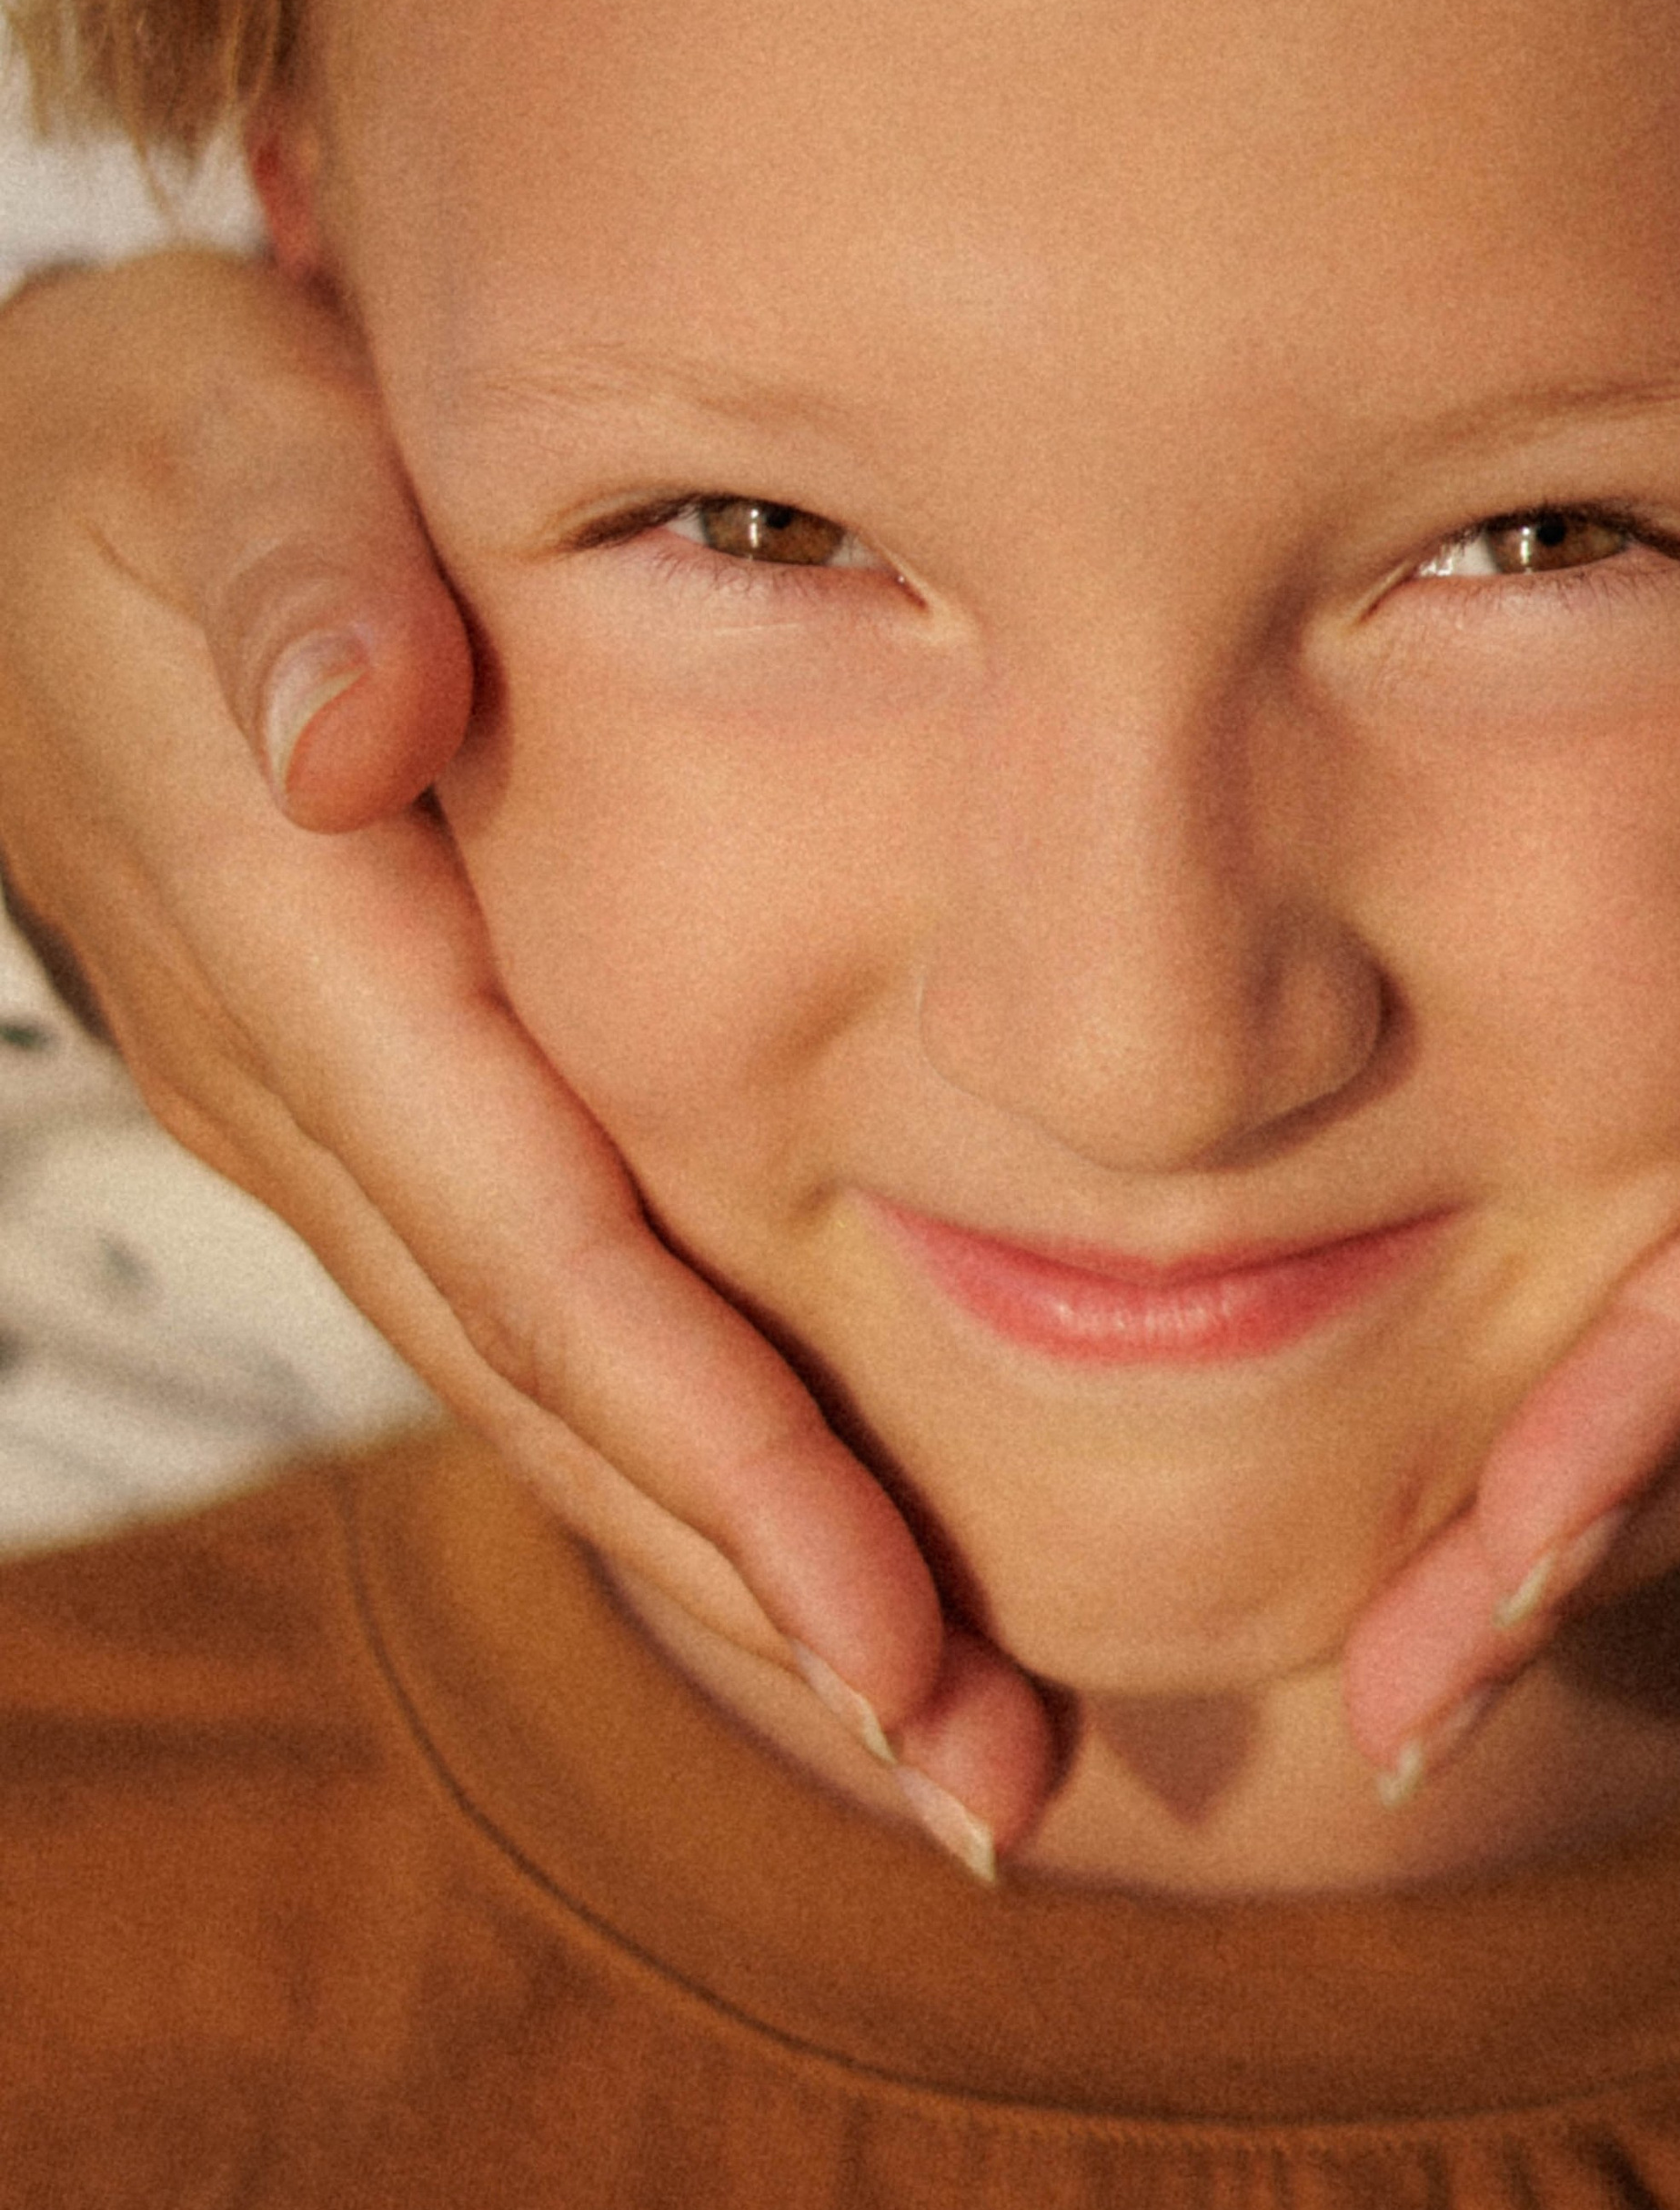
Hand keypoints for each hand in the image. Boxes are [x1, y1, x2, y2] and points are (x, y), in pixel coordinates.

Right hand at [0, 252, 1060, 1867]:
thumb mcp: (205, 428)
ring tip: (953, 1734)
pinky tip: (807, 1551)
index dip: (720, 1450)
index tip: (894, 1634)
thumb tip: (356, 743)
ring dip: (744, 1573)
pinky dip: (674, 1457)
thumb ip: (294, 566)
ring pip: (553, 1398)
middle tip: (1000, 1780)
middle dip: (779, 1594)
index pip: (548, 1254)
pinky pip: (535, 1330)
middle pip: (570, 1395)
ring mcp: (337, 1135)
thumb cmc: (149, 443)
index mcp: (324, 959)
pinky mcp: (374, 1125)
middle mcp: (324, 1101)